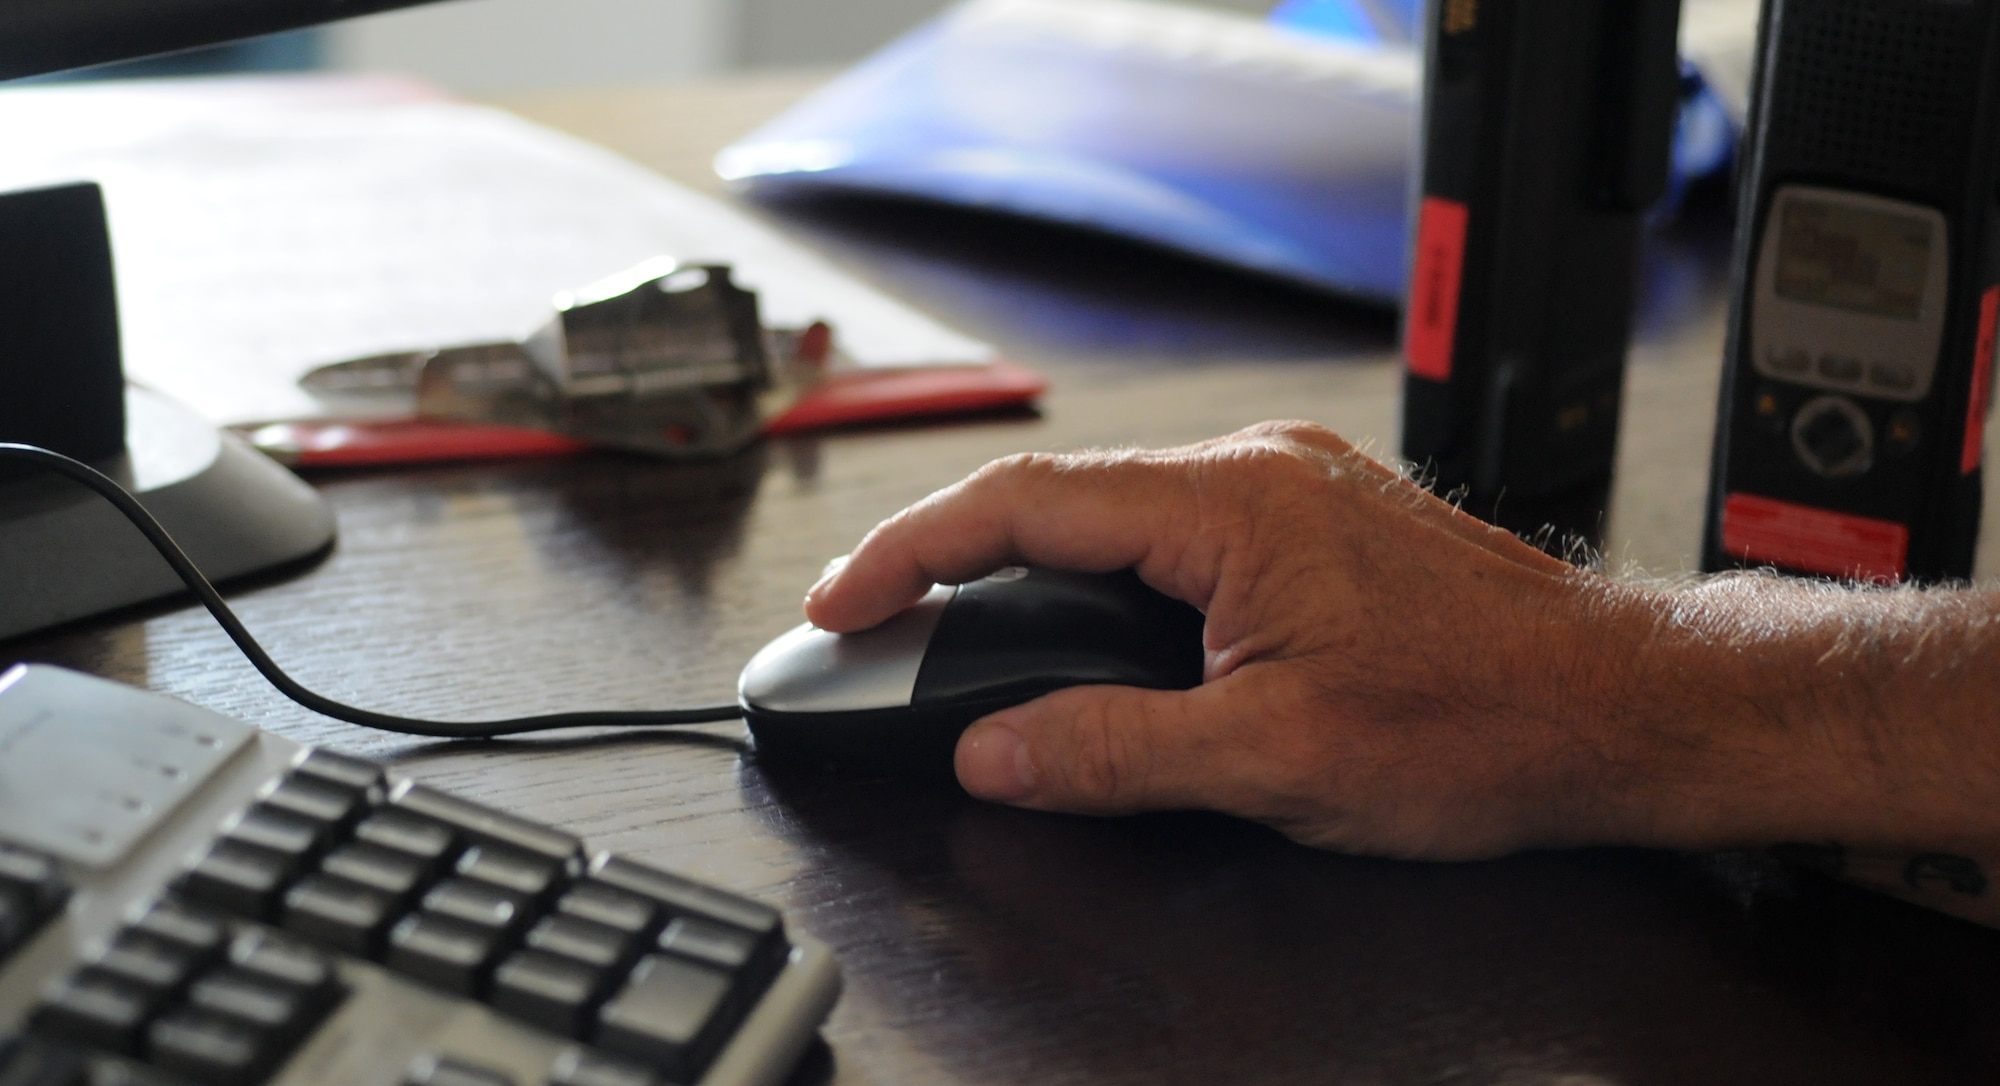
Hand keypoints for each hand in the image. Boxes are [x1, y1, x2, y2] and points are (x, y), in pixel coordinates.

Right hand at [803, 421, 1660, 859]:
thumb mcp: (1275, 759)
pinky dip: (1107, 577)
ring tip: (970, 638)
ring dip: (1035, 571)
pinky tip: (1092, 630)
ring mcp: (1292, 486)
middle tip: (884, 627)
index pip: (1023, 505)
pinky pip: (1176, 530)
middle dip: (955, 562)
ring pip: (1117, 513)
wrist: (1621, 708)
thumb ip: (1113, 750)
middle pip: (1058, 498)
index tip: (846, 601)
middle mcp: (1259, 470)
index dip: (910, 552)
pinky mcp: (1315, 520)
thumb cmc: (1487, 722)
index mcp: (1233, 504)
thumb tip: (996, 749)